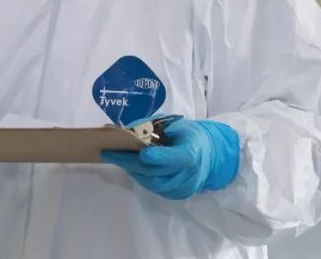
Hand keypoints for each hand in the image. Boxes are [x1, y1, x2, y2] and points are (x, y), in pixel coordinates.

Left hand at [102, 119, 238, 199]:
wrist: (209, 156)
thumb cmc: (189, 136)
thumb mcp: (176, 124)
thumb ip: (155, 127)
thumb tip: (129, 129)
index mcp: (192, 153)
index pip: (176, 158)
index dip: (160, 157)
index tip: (142, 152)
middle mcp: (188, 174)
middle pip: (156, 172)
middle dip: (131, 162)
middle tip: (110, 153)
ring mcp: (182, 187)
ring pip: (151, 182)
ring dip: (132, 170)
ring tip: (115, 158)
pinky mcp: (176, 195)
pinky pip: (154, 187)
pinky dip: (140, 176)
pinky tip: (129, 166)